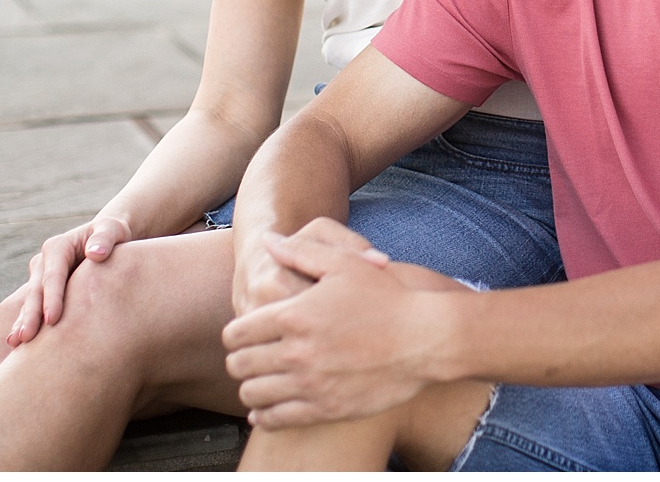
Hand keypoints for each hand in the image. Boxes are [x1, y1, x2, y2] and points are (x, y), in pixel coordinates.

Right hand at [6, 213, 132, 346]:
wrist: (107, 237)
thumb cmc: (113, 234)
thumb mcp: (112, 230)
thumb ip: (105, 238)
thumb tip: (95, 253)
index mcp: (58, 247)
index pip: (54, 275)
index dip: (52, 297)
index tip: (52, 320)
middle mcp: (44, 262)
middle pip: (36, 291)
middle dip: (30, 315)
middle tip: (26, 338)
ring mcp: (41, 276)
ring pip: (30, 302)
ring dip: (22, 321)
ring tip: (16, 343)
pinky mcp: (44, 290)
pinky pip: (34, 308)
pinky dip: (26, 323)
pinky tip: (18, 343)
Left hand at [223, 233, 461, 428]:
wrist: (425, 339)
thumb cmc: (386, 297)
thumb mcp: (343, 264)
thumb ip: (300, 251)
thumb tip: (267, 239)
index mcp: (294, 315)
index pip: (237, 333)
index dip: (234, 334)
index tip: (242, 335)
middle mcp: (296, 352)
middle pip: (239, 365)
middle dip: (238, 361)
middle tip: (247, 358)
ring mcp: (310, 384)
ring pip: (252, 395)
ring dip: (249, 388)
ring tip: (259, 381)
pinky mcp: (326, 408)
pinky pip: (277, 420)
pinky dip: (264, 416)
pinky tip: (266, 410)